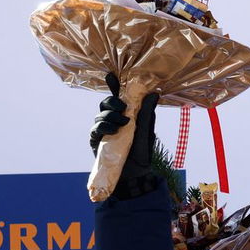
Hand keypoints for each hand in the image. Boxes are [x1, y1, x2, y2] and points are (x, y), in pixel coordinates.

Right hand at [89, 73, 161, 198]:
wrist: (135, 174)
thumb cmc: (142, 153)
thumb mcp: (147, 132)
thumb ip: (147, 114)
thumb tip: (154, 93)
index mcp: (125, 115)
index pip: (118, 97)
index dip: (114, 85)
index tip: (111, 75)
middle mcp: (112, 120)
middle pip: (105, 103)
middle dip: (112, 101)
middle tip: (123, 106)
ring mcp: (103, 130)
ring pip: (99, 115)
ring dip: (111, 116)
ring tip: (124, 123)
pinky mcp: (96, 140)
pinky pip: (95, 129)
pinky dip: (104, 127)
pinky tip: (113, 130)